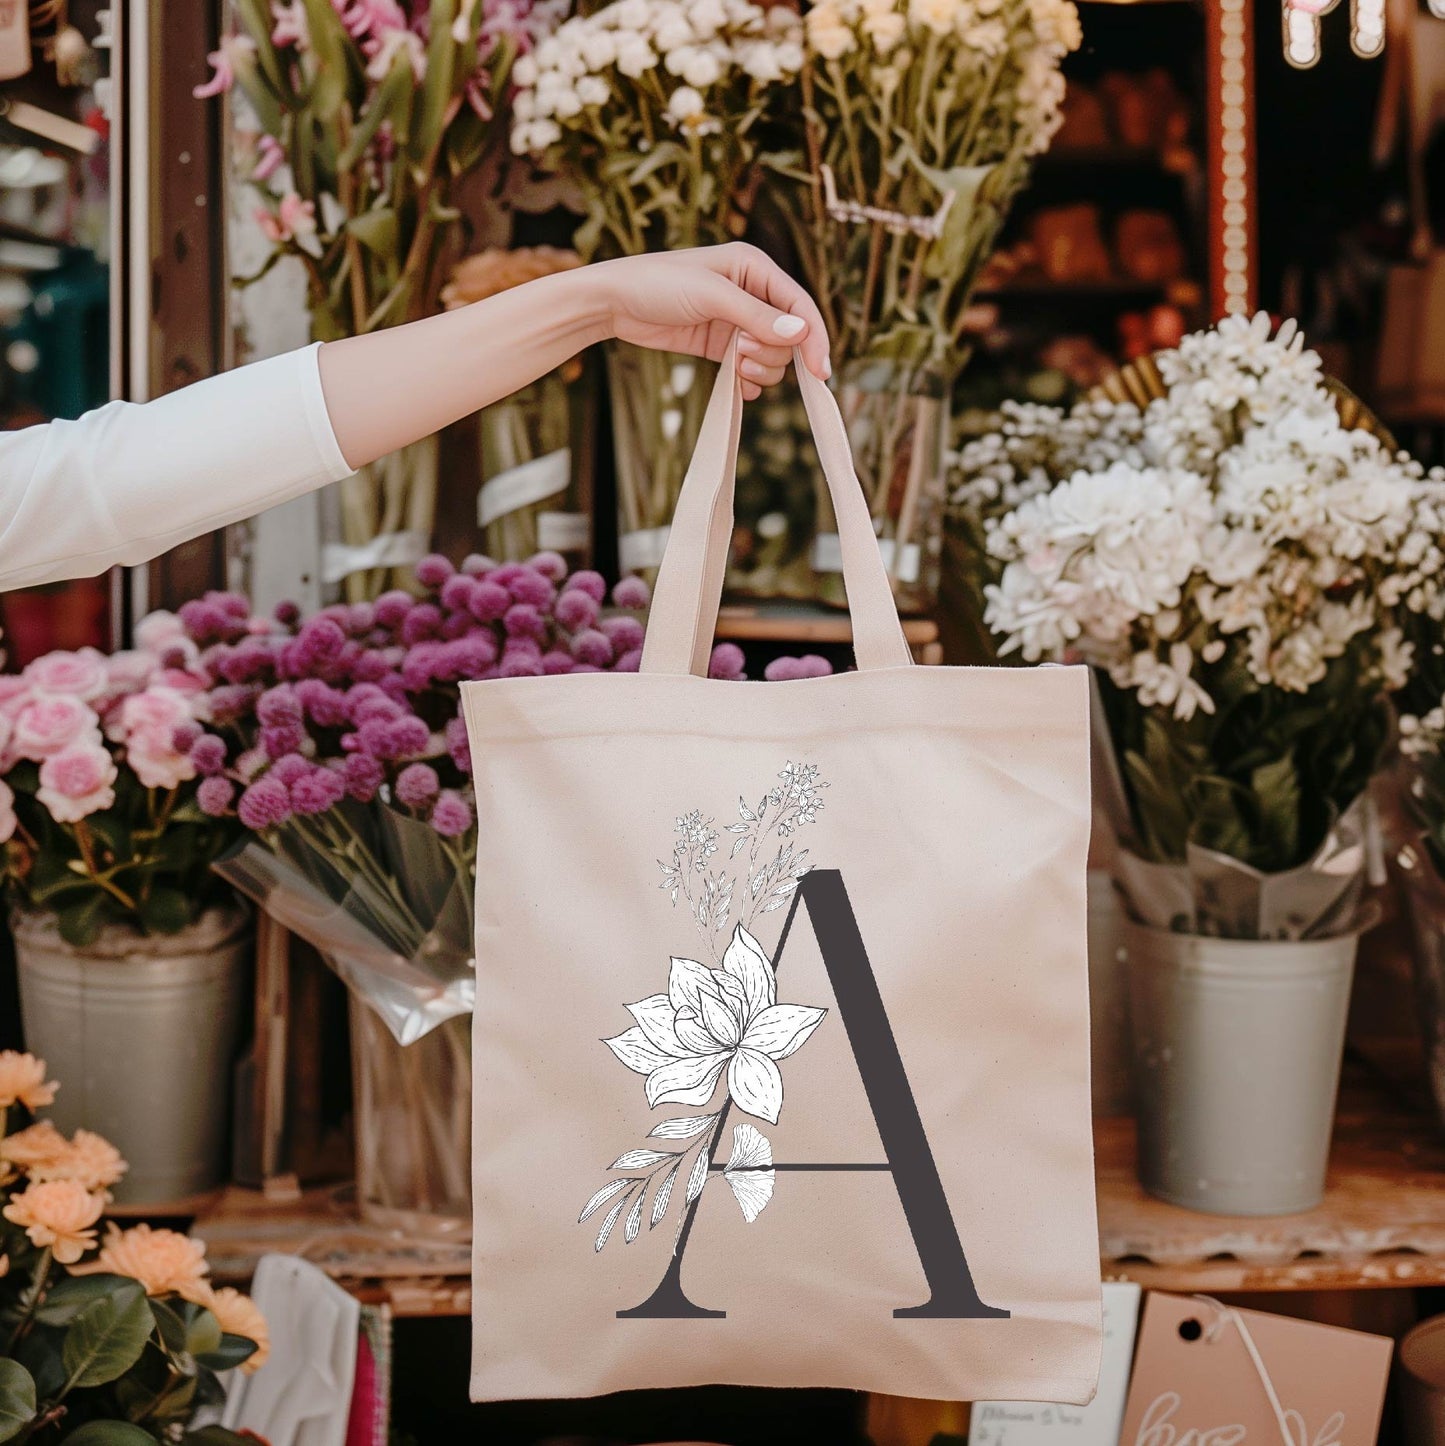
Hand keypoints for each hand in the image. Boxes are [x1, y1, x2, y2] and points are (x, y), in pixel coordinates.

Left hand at [586, 244, 830, 399]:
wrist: (614, 302)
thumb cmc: (658, 283)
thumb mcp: (711, 296)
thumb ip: (756, 315)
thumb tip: (800, 332)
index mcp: (755, 268)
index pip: (800, 306)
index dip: (814, 338)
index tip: (820, 372)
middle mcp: (752, 294)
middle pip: (789, 338)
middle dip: (771, 353)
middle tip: (741, 353)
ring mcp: (737, 323)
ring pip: (771, 358)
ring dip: (758, 369)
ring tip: (733, 364)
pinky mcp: (721, 346)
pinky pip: (750, 371)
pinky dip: (748, 383)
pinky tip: (737, 386)